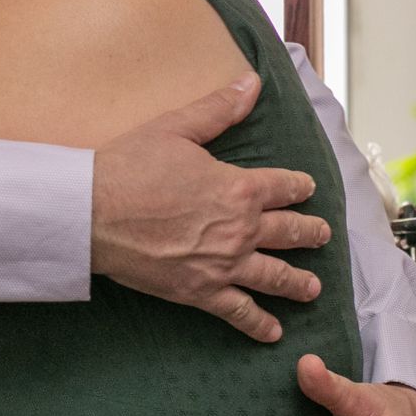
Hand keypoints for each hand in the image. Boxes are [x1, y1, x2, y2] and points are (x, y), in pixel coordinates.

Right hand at [91, 76, 330, 340]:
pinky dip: (259, 325)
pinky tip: (273, 333)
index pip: (284, 187)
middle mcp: (242, 229)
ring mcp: (224, 265)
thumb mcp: (177, 128)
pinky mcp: (201, 292)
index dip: (299, 187)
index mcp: (240, 187)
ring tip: (312, 289)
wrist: (94, 214)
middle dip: (310, 234)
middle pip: (289, 233)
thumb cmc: (130, 167)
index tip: (307, 189)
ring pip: (275, 277)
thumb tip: (252, 82)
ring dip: (298, 283)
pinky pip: (240, 313)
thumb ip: (219, 109)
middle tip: (321, 237)